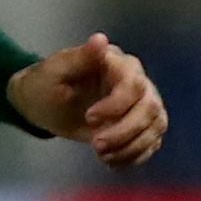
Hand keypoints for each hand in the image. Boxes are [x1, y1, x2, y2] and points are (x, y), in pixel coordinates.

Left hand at [10, 34, 167, 169]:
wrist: (45, 106)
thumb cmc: (47, 85)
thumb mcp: (55, 70)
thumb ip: (79, 57)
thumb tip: (100, 40)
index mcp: (118, 64)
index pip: (133, 84)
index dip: (116, 105)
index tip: (89, 118)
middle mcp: (138, 82)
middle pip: (150, 108)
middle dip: (125, 132)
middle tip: (96, 145)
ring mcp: (143, 105)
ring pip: (155, 127)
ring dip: (131, 147)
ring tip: (101, 155)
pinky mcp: (142, 126)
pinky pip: (151, 143)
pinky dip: (134, 156)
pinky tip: (111, 161)